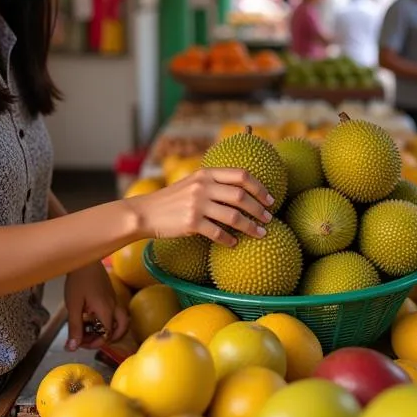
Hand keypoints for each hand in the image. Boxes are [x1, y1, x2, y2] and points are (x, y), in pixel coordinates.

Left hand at [64, 262, 127, 351]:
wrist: (85, 259)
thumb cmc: (78, 280)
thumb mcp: (74, 306)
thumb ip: (75, 327)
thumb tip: (72, 348)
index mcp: (106, 310)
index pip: (107, 335)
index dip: (94, 343)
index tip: (79, 343)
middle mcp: (114, 306)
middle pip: (121, 329)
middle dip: (107, 339)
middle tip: (90, 339)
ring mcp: (114, 299)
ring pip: (120, 321)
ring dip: (109, 330)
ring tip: (92, 331)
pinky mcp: (110, 294)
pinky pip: (114, 312)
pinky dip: (105, 320)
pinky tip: (90, 316)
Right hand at [130, 168, 273, 245]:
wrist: (146, 212)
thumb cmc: (173, 200)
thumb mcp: (192, 182)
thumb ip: (214, 182)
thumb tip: (242, 189)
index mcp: (206, 173)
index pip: (241, 175)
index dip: (260, 187)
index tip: (270, 198)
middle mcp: (203, 186)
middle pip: (241, 196)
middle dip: (259, 208)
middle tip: (269, 218)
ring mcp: (197, 204)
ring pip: (233, 216)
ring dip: (251, 227)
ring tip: (261, 233)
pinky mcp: (191, 223)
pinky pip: (218, 233)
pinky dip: (230, 240)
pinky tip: (235, 243)